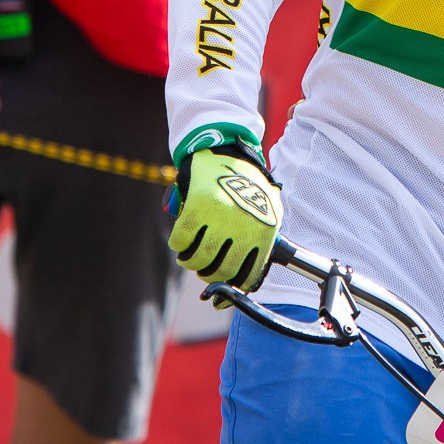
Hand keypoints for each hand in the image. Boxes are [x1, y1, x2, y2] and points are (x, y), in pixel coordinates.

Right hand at [168, 150, 281, 291]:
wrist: (227, 148)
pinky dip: (178, 244)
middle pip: (219, 271)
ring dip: (190, 262)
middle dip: (207, 275)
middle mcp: (243, 227)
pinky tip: (179, 241)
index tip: (219, 295)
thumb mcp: (265, 212)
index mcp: (264, 232)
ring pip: (197, 258)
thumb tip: (242, 283)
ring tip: (188, 257)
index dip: (230, 292)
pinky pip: (181, 239)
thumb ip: (257, 245)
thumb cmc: (247, 185)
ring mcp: (220, 217)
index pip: (247, 276)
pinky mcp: (198, 206)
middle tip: (202, 270)